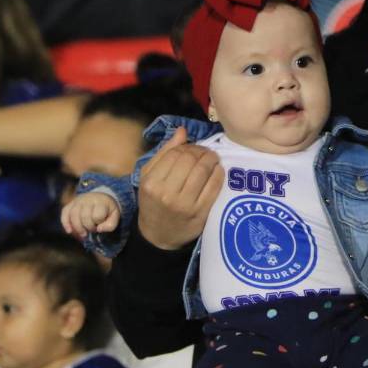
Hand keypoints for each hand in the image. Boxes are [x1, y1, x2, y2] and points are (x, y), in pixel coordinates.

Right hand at [61, 193, 119, 238]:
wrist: (101, 196)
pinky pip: (65, 212)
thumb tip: (99, 229)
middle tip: (93, 230)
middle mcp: (88, 199)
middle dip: (89, 227)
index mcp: (101, 202)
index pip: (97, 215)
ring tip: (83, 234)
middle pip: (84, 216)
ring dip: (77, 227)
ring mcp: (78, 200)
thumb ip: (110, 225)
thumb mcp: (115, 216)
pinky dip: (65, 223)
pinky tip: (69, 231)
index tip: (101, 224)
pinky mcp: (71, 203)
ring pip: (73, 215)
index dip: (99, 223)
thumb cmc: (107, 210)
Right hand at [137, 127, 224, 249]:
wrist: (158, 236)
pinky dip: (219, 174)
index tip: (193, 148)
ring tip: (212, 158)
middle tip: (205, 152)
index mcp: (152, 183)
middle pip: (190, 160)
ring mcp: (185, 205)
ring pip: (203, 171)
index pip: (175, 154)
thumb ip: (164, 153)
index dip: (187, 147)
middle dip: (201, 151)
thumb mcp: (149, 177)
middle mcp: (167, 194)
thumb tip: (182, 131)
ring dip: (211, 159)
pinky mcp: (200, 213)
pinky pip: (214, 187)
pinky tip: (218, 170)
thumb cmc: (152, 203)